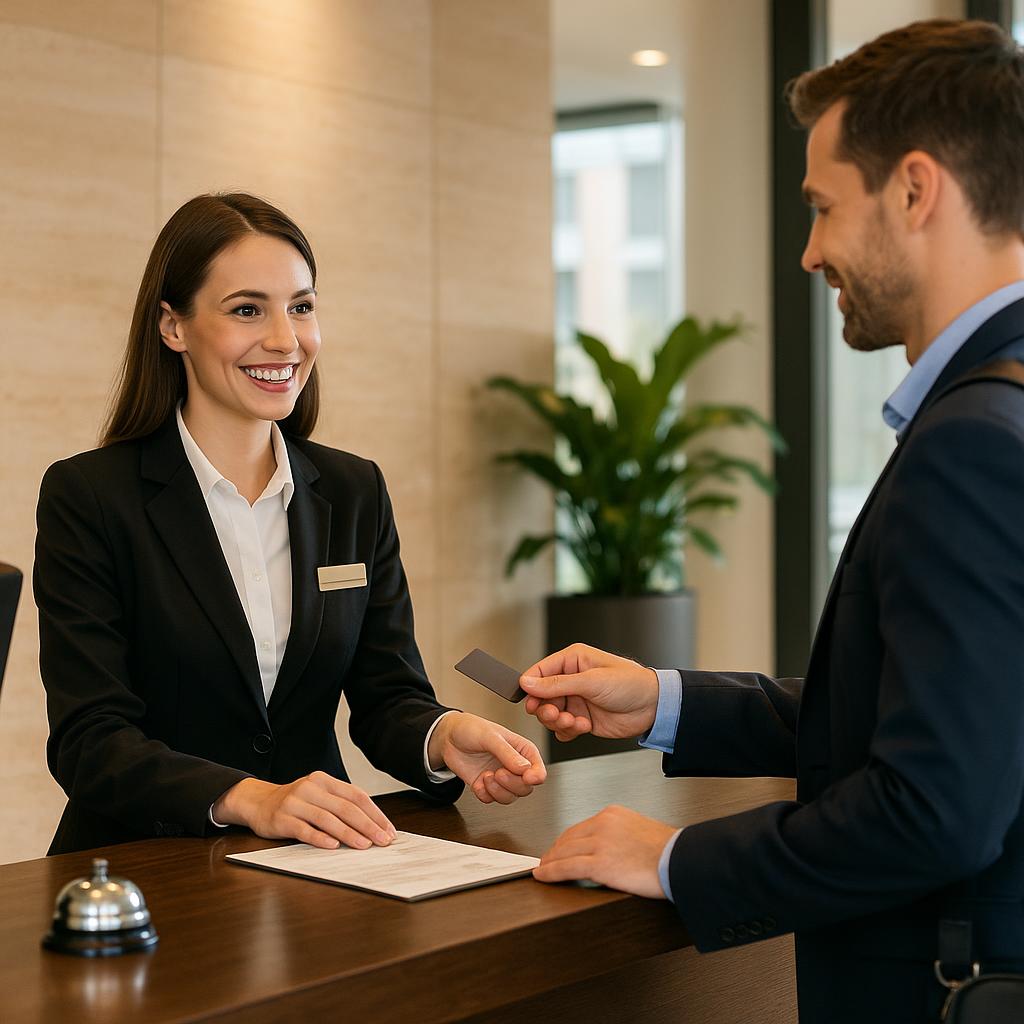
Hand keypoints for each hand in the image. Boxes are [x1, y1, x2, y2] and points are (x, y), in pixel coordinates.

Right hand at [212, 772, 396, 850]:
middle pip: (345, 807)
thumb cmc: (296, 803)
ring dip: (349, 834)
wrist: (258, 802)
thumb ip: (340, 805)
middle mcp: (311, 788)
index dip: (375, 813)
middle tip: (382, 840)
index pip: (356, 795)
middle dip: (368, 825)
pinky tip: (333, 846)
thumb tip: (372, 825)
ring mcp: (295, 802)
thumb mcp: (318, 796)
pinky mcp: (282, 819)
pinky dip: (320, 838)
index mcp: (325, 781)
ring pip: (328, 819)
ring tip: (364, 845)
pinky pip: (305, 830)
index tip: (388, 829)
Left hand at [429, 711, 546, 803]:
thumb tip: (525, 769)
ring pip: (510, 797)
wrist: (448, 736)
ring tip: (486, 776)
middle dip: (511, 784)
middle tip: (498, 773)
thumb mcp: (490, 736)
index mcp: (523, 751)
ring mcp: (500, 778)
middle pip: (525, 788)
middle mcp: (514, 766)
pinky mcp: (486, 786)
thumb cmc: (472, 728)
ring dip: (497, 791)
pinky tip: (478, 782)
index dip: (535, 777)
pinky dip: (484, 794)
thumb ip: (508, 753)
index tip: (526, 778)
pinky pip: (491, 800)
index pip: (538, 771)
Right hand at [519, 643, 659, 741]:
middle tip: (556, 714)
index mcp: (572, 661)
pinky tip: (583, 726)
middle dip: (546, 709)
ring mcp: (576, 700)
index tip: (529, 701)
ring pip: (550, 714)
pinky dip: (568, 731)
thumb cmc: (630, 683)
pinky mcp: (582, 718)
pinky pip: (562, 728)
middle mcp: (571, 680)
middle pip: (542, 696)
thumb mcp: (591, 681)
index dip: (531, 687)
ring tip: (574, 722)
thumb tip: (528, 682)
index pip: (539, 671)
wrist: (653, 707)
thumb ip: (557, 684)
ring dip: (559, 721)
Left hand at [533, 805, 674, 899]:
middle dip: (554, 851)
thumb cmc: (669, 851)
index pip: (580, 827)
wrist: (683, 860)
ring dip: (549, 862)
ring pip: (564, 852)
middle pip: (568, 838)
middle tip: (546, 861)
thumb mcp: (640, 831)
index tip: (558, 849)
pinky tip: (543, 876)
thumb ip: (619, 835)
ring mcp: (601, 843)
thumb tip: (608, 850)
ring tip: (542, 870)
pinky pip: (567, 867)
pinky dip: (551, 872)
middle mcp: (604, 823)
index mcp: (613, 814)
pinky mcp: (601, 863)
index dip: (565, 841)